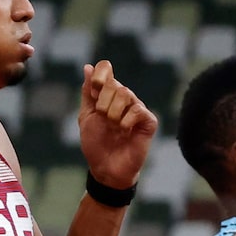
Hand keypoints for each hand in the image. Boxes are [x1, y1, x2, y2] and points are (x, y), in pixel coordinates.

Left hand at [77, 60, 158, 191]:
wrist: (106, 168)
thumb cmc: (96, 144)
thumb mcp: (87, 117)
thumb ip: (88, 93)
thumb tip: (87, 67)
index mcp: (108, 94)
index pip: (105, 68)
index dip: (99, 75)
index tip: (93, 89)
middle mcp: (125, 98)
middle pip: (114, 84)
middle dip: (102, 103)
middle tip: (103, 119)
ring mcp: (137, 108)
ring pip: (126, 94)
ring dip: (113, 113)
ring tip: (113, 127)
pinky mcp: (148, 121)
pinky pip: (137, 111)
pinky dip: (125, 122)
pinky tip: (124, 131)